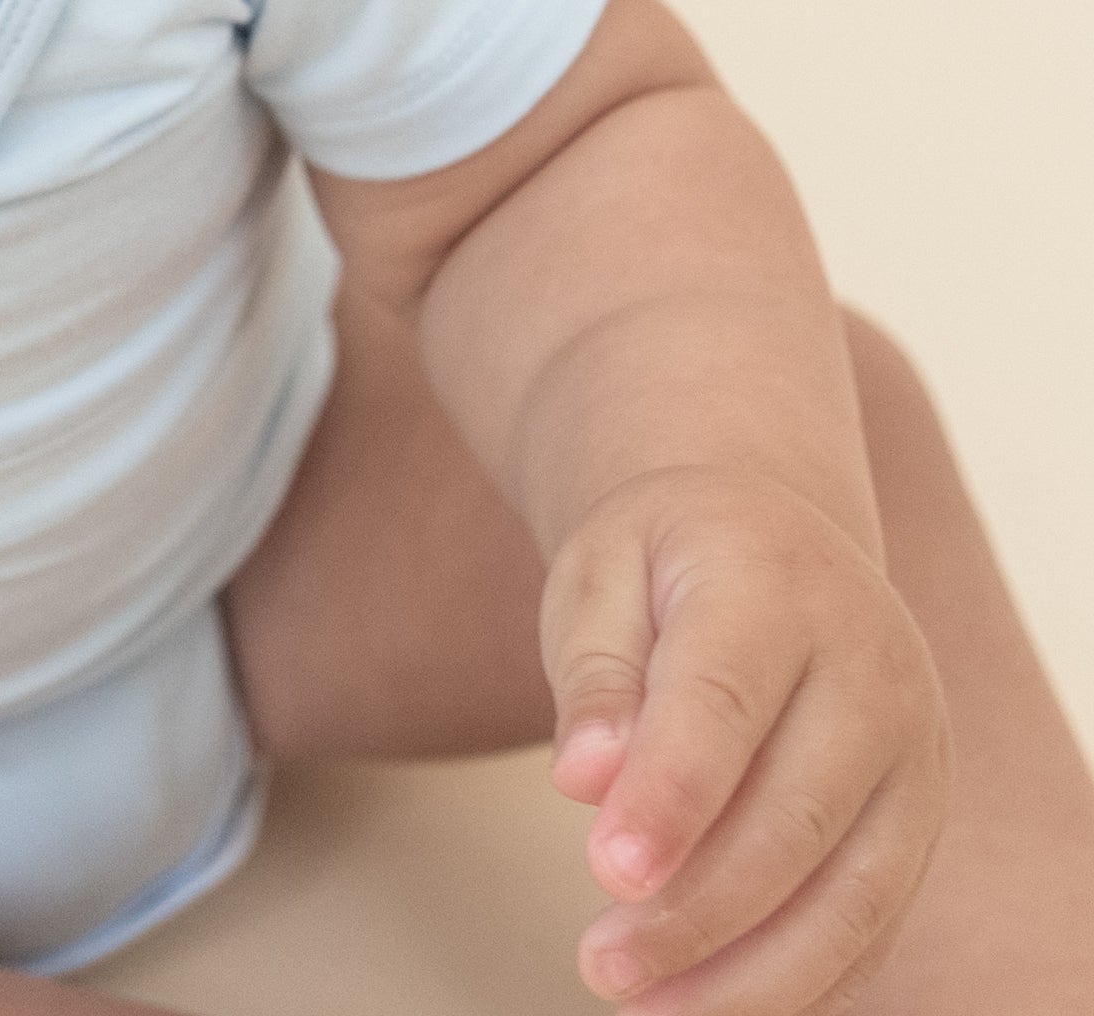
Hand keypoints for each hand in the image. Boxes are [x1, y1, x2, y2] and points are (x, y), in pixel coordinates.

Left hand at [543, 467, 949, 1011]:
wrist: (772, 539)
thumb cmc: (668, 562)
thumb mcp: (602, 574)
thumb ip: (594, 673)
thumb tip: (584, 779)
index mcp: (776, 587)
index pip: (724, 705)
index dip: (670, 797)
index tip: (607, 872)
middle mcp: (870, 670)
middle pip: (794, 814)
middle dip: (699, 908)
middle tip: (603, 965)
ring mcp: (915, 752)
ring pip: (850, 891)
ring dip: (751, 970)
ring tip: (644, 1001)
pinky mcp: (923, 819)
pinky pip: (874, 921)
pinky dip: (802, 977)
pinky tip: (716, 1001)